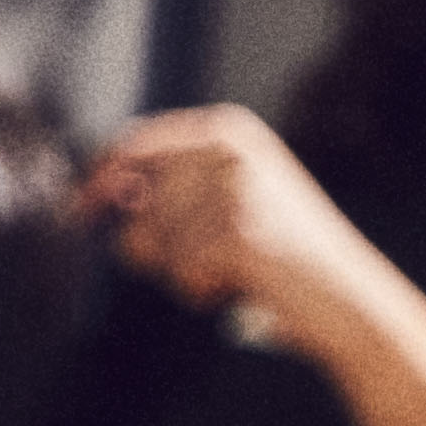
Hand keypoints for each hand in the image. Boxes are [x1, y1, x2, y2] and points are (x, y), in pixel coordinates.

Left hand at [89, 105, 363, 346]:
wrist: (347, 297)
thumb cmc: (281, 257)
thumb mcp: (226, 202)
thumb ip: (169, 189)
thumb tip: (103, 194)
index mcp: (227, 129)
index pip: (133, 143)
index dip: (99, 179)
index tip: (79, 212)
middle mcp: (230, 147)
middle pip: (135, 199)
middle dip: (152, 243)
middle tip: (205, 261)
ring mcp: (235, 187)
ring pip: (150, 239)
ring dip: (180, 269)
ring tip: (233, 269)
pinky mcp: (238, 229)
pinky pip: (179, 268)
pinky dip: (201, 289)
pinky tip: (241, 284)